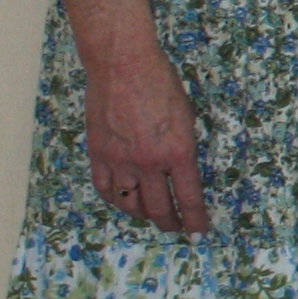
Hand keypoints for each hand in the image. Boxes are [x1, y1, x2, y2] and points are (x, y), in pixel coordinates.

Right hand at [82, 32, 207, 234]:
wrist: (123, 65)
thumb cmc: (161, 83)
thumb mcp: (187, 117)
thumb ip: (184, 148)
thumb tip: (182, 170)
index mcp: (178, 152)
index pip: (189, 198)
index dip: (195, 220)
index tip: (198, 233)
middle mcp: (149, 163)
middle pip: (159, 208)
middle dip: (170, 223)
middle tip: (176, 228)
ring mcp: (120, 160)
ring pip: (130, 204)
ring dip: (142, 215)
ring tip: (151, 216)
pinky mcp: (98, 154)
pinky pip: (105, 189)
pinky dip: (115, 200)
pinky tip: (123, 201)